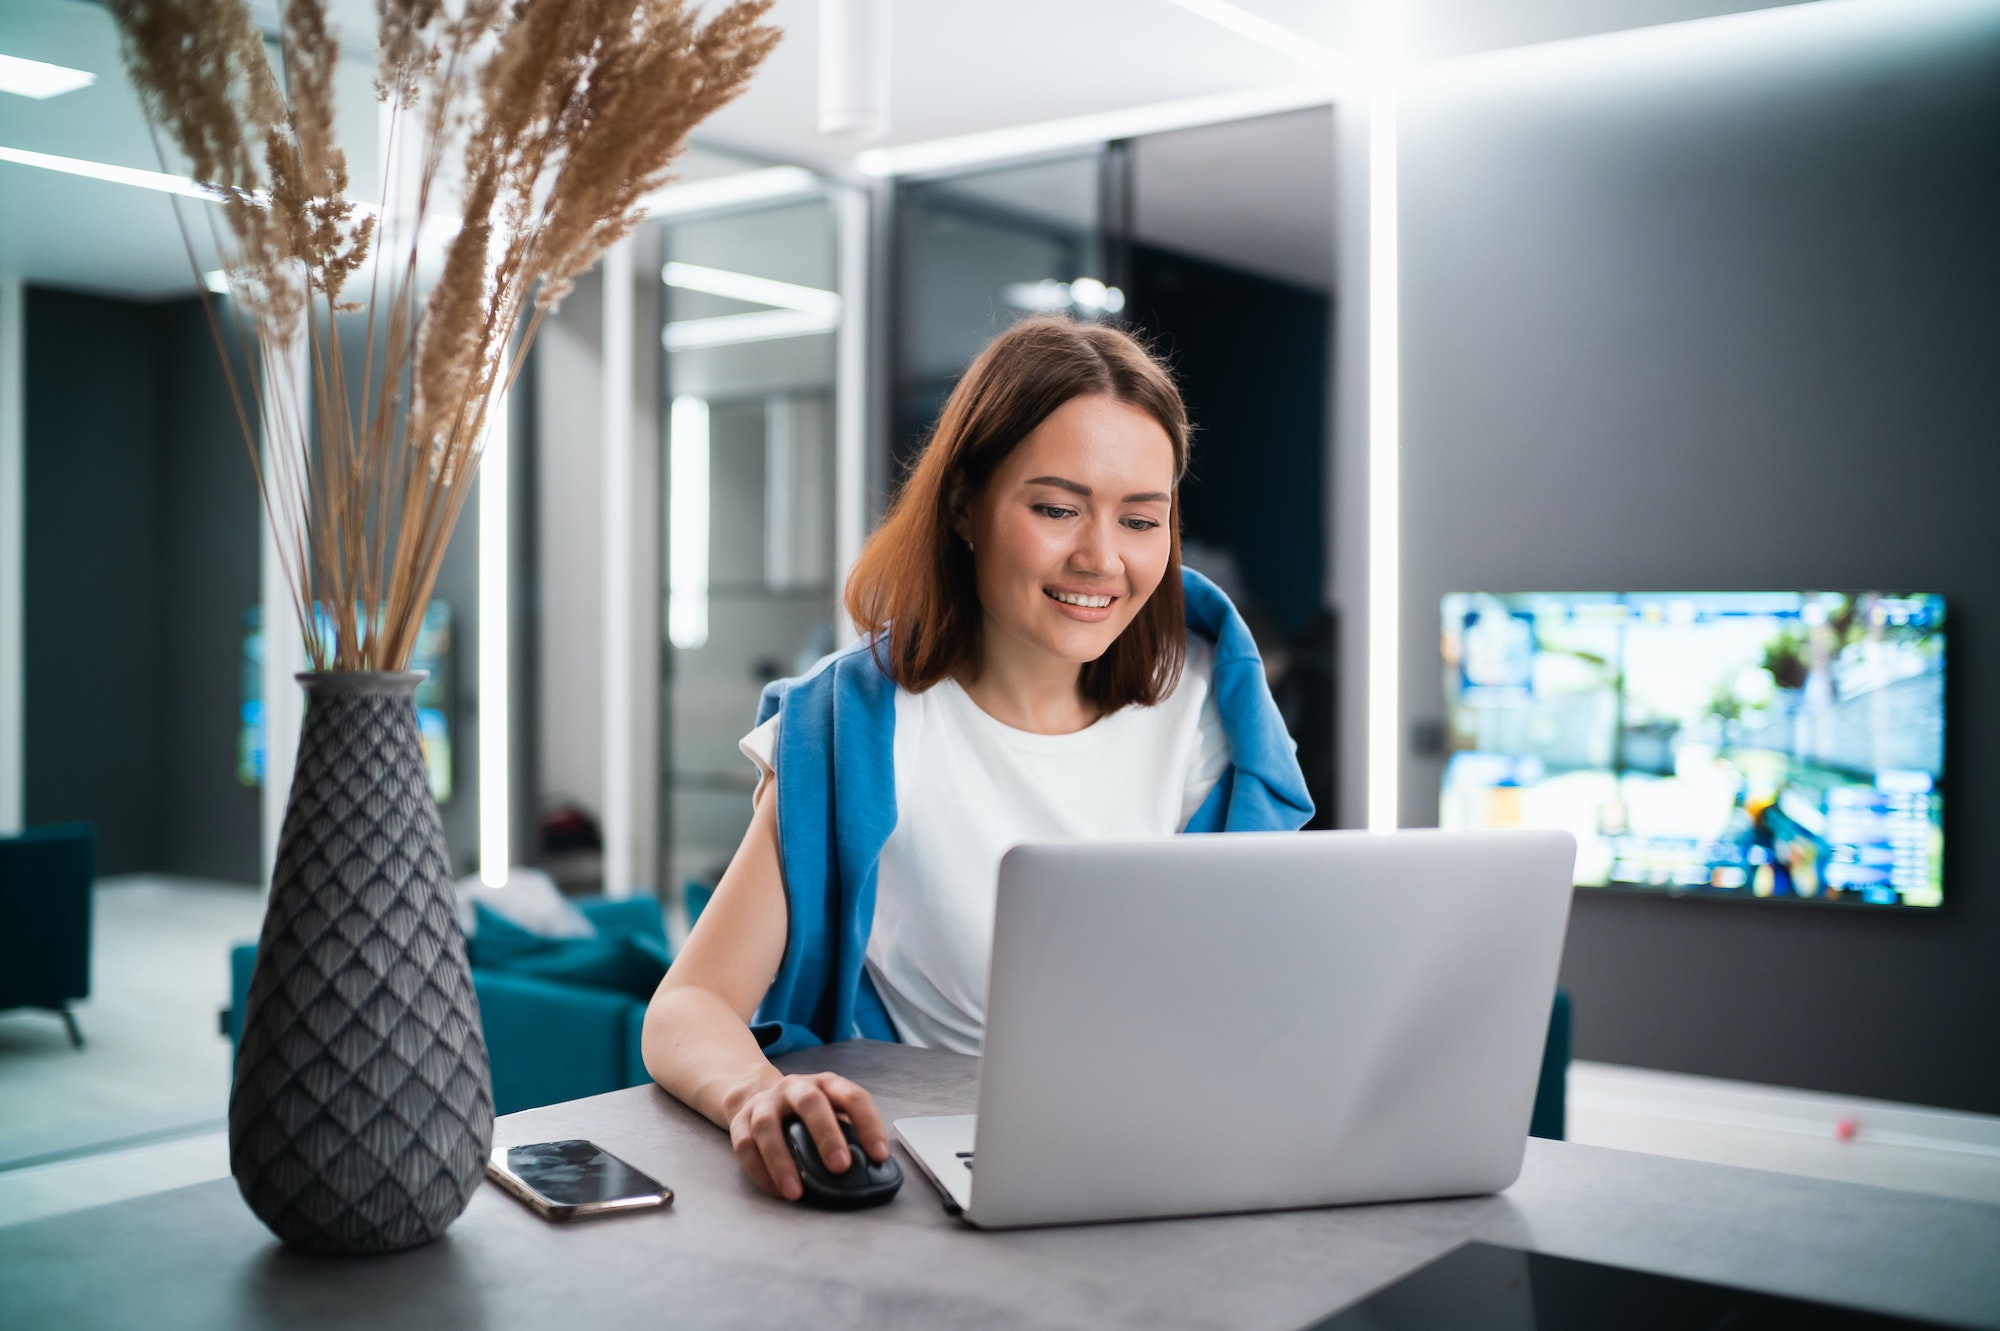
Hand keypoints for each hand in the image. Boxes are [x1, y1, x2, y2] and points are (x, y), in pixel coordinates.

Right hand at [728, 1072, 890, 1201]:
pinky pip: (745, 1146)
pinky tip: (776, 1191)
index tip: (879, 1155)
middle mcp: (794, 1087)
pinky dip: (760, 1171)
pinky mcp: (740, 1121)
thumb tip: (869, 1169)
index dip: (869, 1124)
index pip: (852, 1097)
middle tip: (840, 1167)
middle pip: (810, 1102)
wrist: (756, 1093)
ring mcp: (765, 1102)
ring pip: (768, 1125)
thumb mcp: (830, 1111)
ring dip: (782, 1160)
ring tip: (796, 1192)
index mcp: (826, 1084)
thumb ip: (847, 1134)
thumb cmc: (806, 1113)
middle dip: (826, 1134)